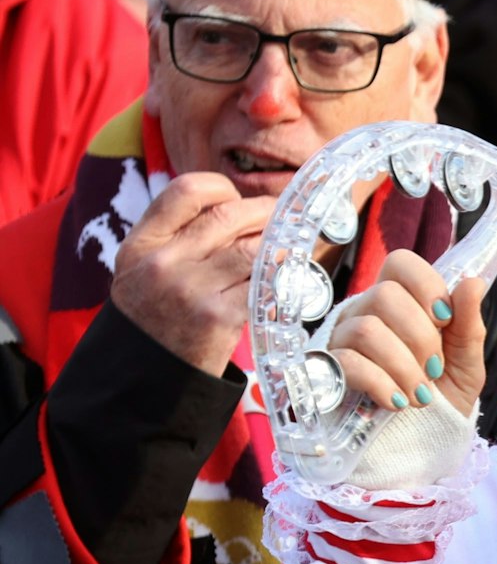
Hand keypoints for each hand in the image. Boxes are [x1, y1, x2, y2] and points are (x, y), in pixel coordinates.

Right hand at [110, 174, 274, 375]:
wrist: (142, 374)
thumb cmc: (154, 314)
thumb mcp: (144, 267)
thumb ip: (180, 236)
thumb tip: (245, 208)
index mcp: (142, 243)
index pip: (187, 191)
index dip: (223, 189)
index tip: (240, 199)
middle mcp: (162, 261)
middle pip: (228, 216)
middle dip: (266, 212)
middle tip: (284, 217)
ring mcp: (191, 290)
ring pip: (252, 249)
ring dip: (279, 244)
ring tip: (288, 245)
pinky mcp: (218, 317)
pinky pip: (262, 285)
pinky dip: (281, 277)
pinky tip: (286, 276)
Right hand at [328, 250, 487, 419]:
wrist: (424, 441)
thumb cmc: (444, 394)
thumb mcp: (467, 361)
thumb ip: (469, 323)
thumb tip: (473, 282)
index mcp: (403, 300)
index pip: (401, 263)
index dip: (425, 286)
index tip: (445, 320)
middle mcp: (367, 311)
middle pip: (384, 295)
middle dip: (420, 337)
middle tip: (434, 369)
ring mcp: (344, 339)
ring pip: (366, 330)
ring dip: (403, 366)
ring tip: (421, 395)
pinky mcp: (329, 370)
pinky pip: (347, 363)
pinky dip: (381, 384)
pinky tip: (397, 402)